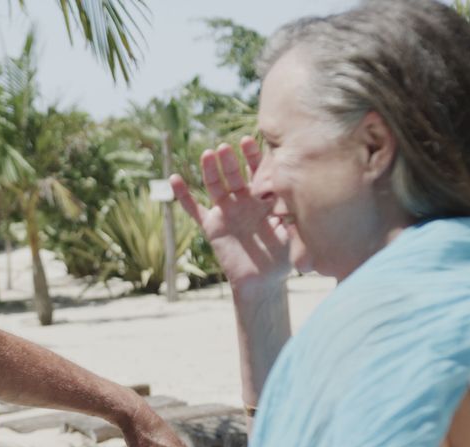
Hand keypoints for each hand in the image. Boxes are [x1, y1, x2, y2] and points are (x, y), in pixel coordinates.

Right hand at [171, 137, 290, 294]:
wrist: (262, 282)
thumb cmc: (282, 259)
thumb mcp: (292, 237)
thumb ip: (292, 220)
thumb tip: (295, 204)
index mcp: (264, 201)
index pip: (258, 174)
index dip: (252, 157)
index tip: (248, 141)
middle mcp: (244, 202)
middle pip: (235, 176)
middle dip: (230, 161)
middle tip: (225, 147)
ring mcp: (227, 213)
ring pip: (216, 187)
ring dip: (210, 171)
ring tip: (206, 154)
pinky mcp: (212, 227)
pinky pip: (195, 210)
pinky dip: (184, 196)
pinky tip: (174, 179)